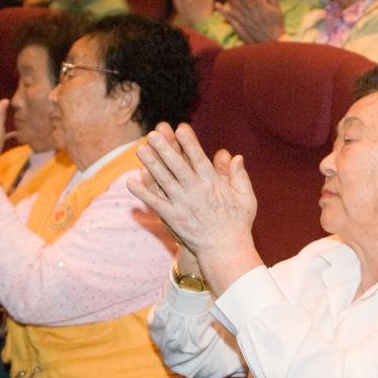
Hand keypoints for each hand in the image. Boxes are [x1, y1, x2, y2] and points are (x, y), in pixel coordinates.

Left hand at [128, 123, 262, 293]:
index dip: (189, 142)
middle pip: (177, 166)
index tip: (180, 128)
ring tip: (140, 149)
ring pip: (164, 181)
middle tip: (153, 134)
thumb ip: (240, 176)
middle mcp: (196, 191)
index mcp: (213, 184)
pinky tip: (131, 181)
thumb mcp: (246, 197)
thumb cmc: (238, 223)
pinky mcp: (173, 218)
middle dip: (165, 148)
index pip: (198, 158)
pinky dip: (143, 192)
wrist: (226, 250)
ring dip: (151, 164)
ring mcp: (182, 204)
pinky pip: (155, 203)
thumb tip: (235, 156)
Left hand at [219, 0, 283, 42]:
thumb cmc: (277, 25)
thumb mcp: (278, 11)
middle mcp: (254, 13)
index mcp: (263, 8)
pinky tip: (220, 7)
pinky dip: (226, 13)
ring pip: (237, 8)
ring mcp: (247, 21)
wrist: (274, 41)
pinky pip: (233, 19)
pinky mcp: (243, 27)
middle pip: (243, 0)